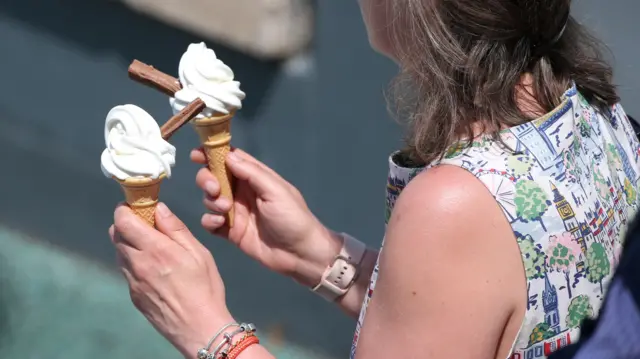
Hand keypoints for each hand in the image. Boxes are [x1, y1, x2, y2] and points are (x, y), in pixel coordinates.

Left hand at [110, 203, 233, 357]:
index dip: (125, 209)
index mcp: (156, 249)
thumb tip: (159, 209)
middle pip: (116, 235)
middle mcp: (138, 264)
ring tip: (153, 247)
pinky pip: (127, 271)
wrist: (199, 328)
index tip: (136, 206)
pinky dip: (134, 262)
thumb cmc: (205, 288)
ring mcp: (133, 281)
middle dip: (127, 224)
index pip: (123, 221)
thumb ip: (176, 229)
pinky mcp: (134, 295)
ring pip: (119, 253)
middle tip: (147, 224)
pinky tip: (155, 268)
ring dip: (129, 243)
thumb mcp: (198, 253)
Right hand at [191, 148, 341, 286]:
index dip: (212, 154)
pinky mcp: (231, 232)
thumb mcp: (276, 191)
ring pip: (210, 199)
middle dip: (207, 179)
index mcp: (255, 178)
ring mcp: (235, 212)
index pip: (230, 159)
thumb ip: (252, 173)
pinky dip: (210, 220)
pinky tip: (219, 224)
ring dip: (211, 201)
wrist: (299, 254)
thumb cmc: (292, 218)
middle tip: (214, 189)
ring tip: (225, 209)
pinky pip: (211, 222)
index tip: (196, 154)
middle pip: (214, 177)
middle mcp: (243, 192)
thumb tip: (228, 156)